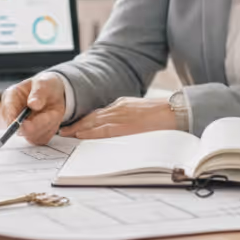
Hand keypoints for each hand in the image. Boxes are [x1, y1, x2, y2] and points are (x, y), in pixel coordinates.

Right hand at [0, 74, 66, 145]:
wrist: (54, 93)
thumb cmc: (45, 85)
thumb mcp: (44, 83)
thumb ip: (38, 93)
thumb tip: (33, 104)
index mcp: (11, 97)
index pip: (8, 111)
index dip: (15, 120)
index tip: (25, 123)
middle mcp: (13, 114)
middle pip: (19, 129)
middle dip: (37, 125)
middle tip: (51, 115)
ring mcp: (21, 126)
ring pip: (32, 136)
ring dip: (46, 126)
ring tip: (53, 113)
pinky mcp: (32, 135)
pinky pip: (41, 138)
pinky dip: (50, 130)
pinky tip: (52, 118)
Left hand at [60, 97, 176, 138]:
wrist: (176, 111)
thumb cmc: (162, 114)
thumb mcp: (141, 112)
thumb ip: (128, 116)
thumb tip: (119, 126)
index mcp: (123, 104)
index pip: (99, 113)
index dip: (85, 120)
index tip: (74, 125)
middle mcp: (119, 108)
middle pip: (92, 116)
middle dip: (77, 123)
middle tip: (63, 130)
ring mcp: (122, 115)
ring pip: (94, 122)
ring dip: (79, 128)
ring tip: (66, 134)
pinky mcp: (126, 125)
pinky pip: (104, 130)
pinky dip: (91, 132)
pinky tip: (81, 135)